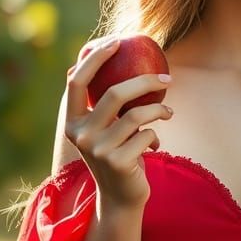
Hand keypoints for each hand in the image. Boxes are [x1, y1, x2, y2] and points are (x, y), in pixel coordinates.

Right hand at [63, 37, 172, 212]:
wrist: (120, 197)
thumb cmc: (117, 153)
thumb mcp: (104, 130)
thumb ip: (104, 106)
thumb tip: (118, 59)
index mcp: (71, 122)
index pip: (76, 82)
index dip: (94, 59)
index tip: (117, 43)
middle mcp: (80, 135)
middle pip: (114, 93)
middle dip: (145, 81)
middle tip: (167, 79)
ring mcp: (98, 150)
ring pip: (136, 115)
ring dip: (159, 111)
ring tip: (168, 114)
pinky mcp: (118, 162)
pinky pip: (147, 135)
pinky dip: (156, 136)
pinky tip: (154, 145)